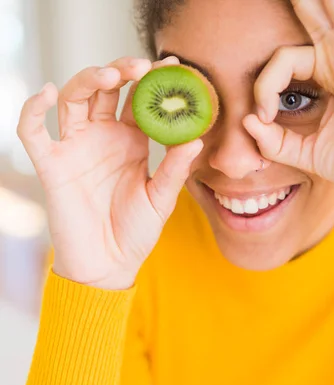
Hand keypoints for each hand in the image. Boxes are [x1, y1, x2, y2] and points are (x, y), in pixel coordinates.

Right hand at [17, 56, 202, 289]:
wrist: (109, 264)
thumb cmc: (136, 231)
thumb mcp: (161, 199)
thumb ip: (175, 170)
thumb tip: (196, 140)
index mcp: (131, 141)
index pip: (139, 100)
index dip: (152, 81)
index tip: (172, 66)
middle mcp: (103, 137)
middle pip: (106, 89)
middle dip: (121, 71)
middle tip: (142, 66)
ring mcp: (76, 148)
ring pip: (74, 99)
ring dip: (88, 80)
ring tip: (111, 75)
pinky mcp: (52, 165)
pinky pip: (33, 132)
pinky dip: (33, 110)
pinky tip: (46, 92)